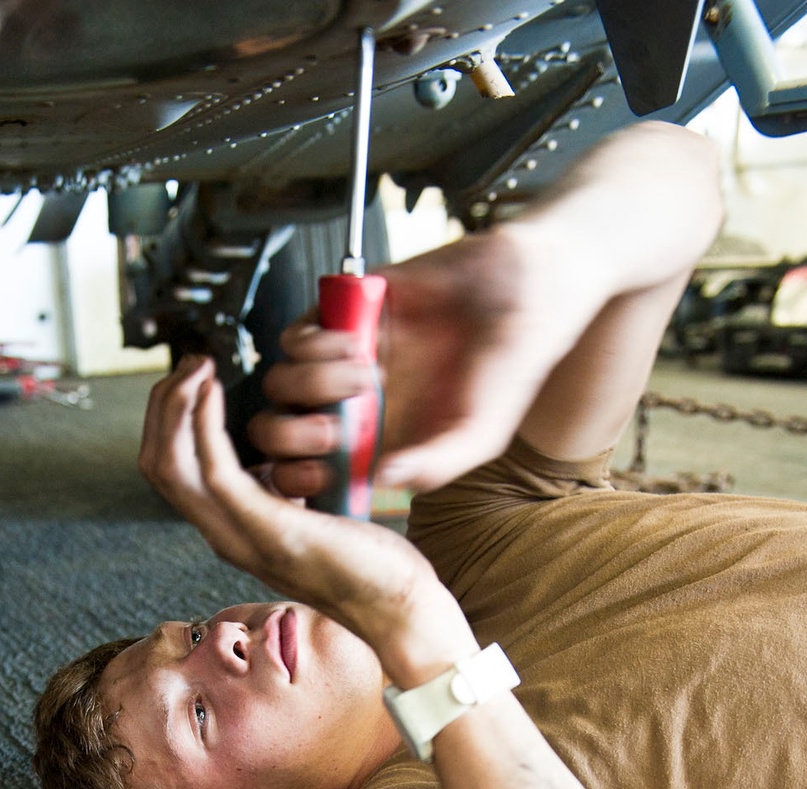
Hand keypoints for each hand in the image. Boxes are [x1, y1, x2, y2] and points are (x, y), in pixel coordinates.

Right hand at [138, 356, 471, 677]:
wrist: (397, 608)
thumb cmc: (368, 562)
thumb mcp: (311, 519)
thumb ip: (284, 495)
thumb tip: (277, 463)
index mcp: (232, 530)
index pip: (170, 472)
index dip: (169, 419)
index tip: (198, 376)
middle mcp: (225, 536)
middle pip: (157, 465)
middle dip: (164, 405)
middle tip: (195, 362)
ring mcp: (242, 538)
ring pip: (172, 467)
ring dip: (177, 407)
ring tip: (200, 368)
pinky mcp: (271, 532)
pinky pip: (216, 472)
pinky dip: (206, 424)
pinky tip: (218, 391)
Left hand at [248, 124, 721, 496]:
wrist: (525, 286)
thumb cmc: (511, 365)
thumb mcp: (482, 433)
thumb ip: (437, 465)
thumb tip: (382, 483)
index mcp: (380, 444)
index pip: (314, 475)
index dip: (304, 481)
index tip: (324, 475)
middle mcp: (354, 408)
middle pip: (281, 434)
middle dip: (293, 438)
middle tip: (332, 429)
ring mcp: (343, 362)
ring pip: (282, 385)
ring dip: (311, 386)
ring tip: (365, 376)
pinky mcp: (343, 314)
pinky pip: (294, 336)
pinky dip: (315, 343)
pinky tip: (357, 344)